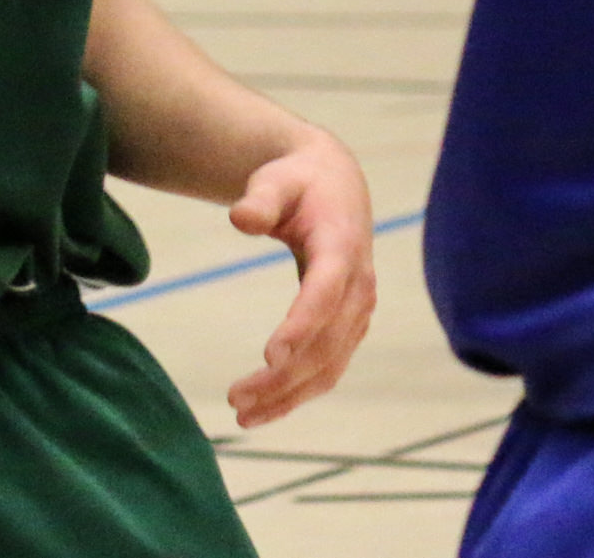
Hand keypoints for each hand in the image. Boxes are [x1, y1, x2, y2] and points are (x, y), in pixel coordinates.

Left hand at [225, 130, 376, 427]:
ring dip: (289, 395)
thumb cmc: (297, 183)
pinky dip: (299, 394)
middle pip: (325, 342)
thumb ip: (259, 198)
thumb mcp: (276, 180)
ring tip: (242, 414)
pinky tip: (264, 410)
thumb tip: (240, 217)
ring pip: (329, 366)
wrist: (335, 187)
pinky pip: (329, 369)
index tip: (270, 356)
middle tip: (234, 398)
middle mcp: (359, 285)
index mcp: (342, 246)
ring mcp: (358, 312)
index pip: (325, 293)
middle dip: (283, 377)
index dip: (301, 325)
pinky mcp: (350, 328)